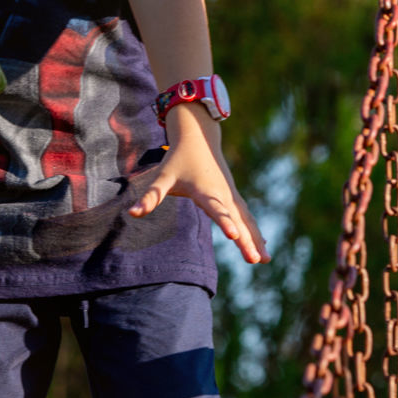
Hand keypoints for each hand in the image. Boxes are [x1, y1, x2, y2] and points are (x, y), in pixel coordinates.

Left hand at [128, 102, 269, 265]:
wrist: (198, 136)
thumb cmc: (178, 158)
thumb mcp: (163, 176)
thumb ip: (151, 196)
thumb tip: (133, 213)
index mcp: (205, 191)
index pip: (216, 210)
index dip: (225, 223)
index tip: (234, 236)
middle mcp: (222, 194)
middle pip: (237, 220)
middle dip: (247, 240)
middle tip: (256, 260)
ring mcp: (230, 195)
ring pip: (246, 220)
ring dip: (255, 239)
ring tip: (264, 260)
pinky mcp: (233, 196)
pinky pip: (246, 216)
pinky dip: (254, 230)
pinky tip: (262, 246)